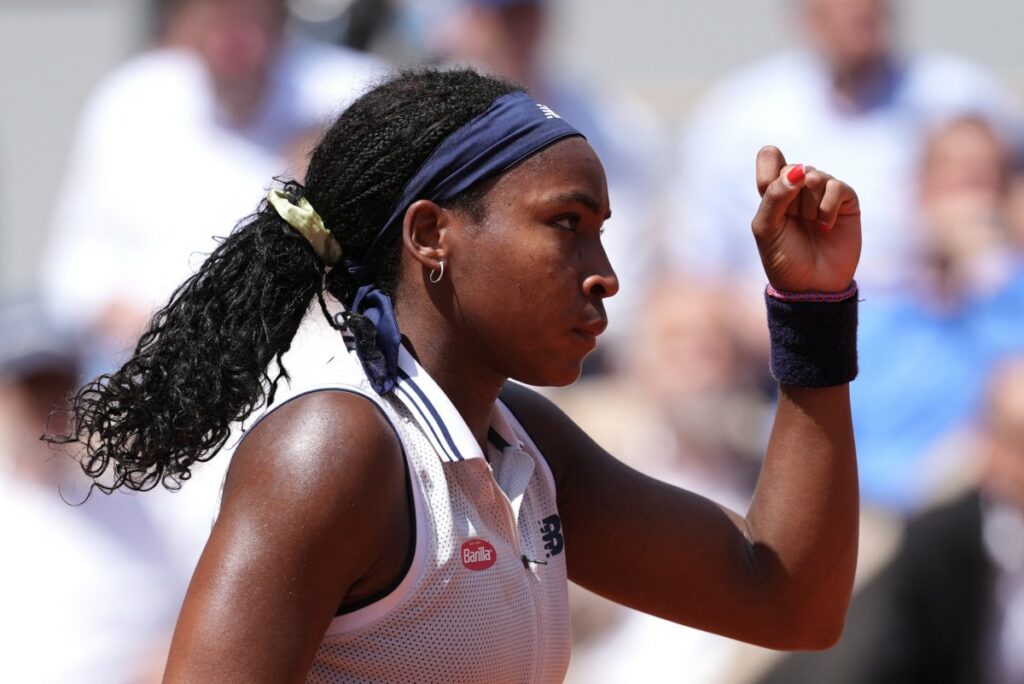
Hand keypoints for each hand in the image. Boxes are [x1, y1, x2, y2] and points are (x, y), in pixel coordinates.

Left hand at [751, 146, 860, 292]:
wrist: (811, 285)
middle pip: (793, 168)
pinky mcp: (846, 200)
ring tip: (811, 226)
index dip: (770, 172)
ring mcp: (823, 192)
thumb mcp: (766, 228)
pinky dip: (827, 208)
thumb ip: (774, 196)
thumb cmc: (783, 257)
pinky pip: (836, 187)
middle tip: (794, 222)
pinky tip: (826, 226)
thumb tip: (799, 170)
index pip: (770, 156)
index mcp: (774, 190)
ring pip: (814, 176)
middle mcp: (799, 187)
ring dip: (809, 206)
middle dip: (790, 199)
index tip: (770, 194)